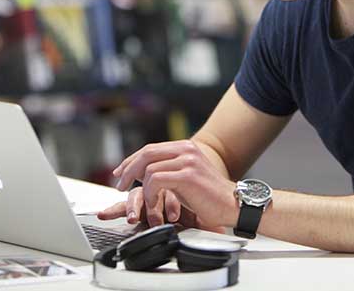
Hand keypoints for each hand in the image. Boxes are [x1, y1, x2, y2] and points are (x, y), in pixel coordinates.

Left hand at [98, 140, 238, 230]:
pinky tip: (155, 205)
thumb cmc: (209, 196)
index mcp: (185, 147)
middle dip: (128, 170)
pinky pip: (156, 180)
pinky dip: (151, 194)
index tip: (120, 173)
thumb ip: (168, 170)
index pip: (150, 149)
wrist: (233, 204)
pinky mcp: (187, 175)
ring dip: (143, 189)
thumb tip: (144, 172)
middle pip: (146, 153)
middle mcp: (186, 149)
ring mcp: (187, 161)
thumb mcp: (186, 178)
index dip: (131, 160)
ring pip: (149, 168)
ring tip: (148, 204)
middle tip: (120, 186)